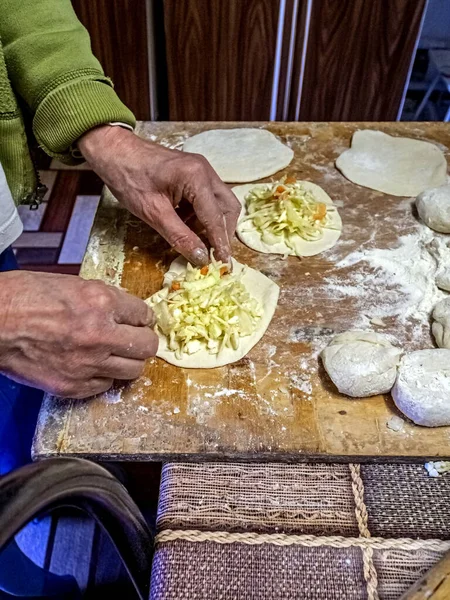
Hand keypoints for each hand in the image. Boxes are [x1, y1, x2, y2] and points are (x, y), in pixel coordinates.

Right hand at [0, 271, 157, 398]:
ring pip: (133, 370)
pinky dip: (103, 376)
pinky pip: (105, 386)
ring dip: (128, 361)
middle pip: (147, 346)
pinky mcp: (73, 386)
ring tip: (116, 354)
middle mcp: (100, 335)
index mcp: (101, 302)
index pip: (143, 314)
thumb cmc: (22, 297)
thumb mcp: (70, 284)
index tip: (138, 321)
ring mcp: (88, 364)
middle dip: (142, 341)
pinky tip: (92, 366)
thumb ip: (102, 299)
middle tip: (133, 338)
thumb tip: (123, 311)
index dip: (141, 317)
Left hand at [78, 125, 240, 264]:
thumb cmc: (129, 178)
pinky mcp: (194, 174)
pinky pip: (208, 198)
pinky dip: (203, 215)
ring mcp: (201, 170)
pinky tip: (188, 226)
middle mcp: (205, 171)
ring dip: (213, 224)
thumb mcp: (153, 213)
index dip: (220, 243)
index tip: (223, 263)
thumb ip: (180, 236)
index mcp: (196, 177)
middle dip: (223, 232)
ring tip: (199, 241)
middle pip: (228, 208)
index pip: (216, 217)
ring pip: (220, 203)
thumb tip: (200, 257)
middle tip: (214, 253)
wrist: (114, 152)